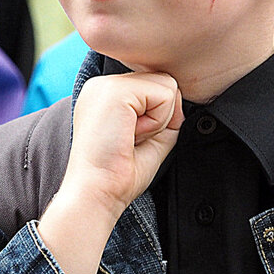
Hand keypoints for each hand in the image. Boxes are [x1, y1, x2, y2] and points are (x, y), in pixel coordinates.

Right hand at [38, 72, 181, 273]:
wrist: (96, 192)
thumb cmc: (119, 173)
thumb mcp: (151, 136)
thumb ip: (165, 112)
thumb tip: (178, 94)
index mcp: (107, 93)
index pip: (154, 86)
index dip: (158, 116)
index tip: (130, 140)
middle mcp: (103, 83)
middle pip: (163, 81)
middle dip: (160, 115)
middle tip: (131, 138)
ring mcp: (107, 84)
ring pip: (167, 85)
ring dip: (159, 118)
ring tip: (130, 136)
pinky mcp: (115, 90)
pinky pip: (164, 95)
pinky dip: (158, 121)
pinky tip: (131, 134)